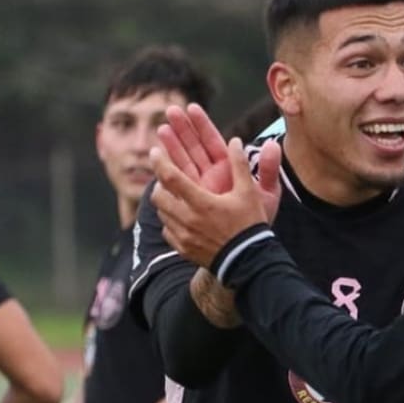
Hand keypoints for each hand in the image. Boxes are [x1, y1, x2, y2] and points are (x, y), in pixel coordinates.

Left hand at [152, 137, 281, 268]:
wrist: (249, 261)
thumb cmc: (250, 225)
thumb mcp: (249, 193)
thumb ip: (240, 165)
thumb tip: (235, 141)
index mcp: (201, 202)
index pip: (170, 177)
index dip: (159, 161)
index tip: (154, 151)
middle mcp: (187, 219)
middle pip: (158, 196)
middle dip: (159, 184)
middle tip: (165, 177)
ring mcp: (183, 236)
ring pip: (161, 213)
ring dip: (164, 202)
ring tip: (173, 197)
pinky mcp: (183, 250)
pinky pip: (167, 232)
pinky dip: (170, 222)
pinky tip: (181, 219)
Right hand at [154, 103, 282, 221]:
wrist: (241, 250)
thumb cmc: (256, 221)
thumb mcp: (267, 193)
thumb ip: (269, 168)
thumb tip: (274, 143)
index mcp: (227, 169)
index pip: (212, 141)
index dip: (202, 124)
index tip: (191, 107)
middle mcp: (210, 176)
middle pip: (193, 148)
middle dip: (182, 129)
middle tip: (170, 111)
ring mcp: (196, 190)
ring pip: (180, 164)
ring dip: (171, 147)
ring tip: (161, 130)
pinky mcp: (185, 204)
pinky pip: (173, 187)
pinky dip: (166, 175)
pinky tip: (157, 163)